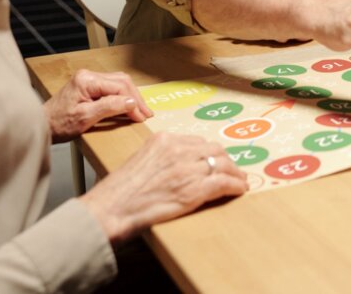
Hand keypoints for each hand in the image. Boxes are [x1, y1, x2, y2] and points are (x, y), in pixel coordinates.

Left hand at [44, 69, 153, 143]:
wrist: (43, 126)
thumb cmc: (59, 124)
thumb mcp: (86, 118)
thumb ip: (110, 107)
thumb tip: (131, 103)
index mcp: (87, 80)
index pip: (119, 87)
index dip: (133, 102)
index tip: (141, 116)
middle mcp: (88, 75)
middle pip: (122, 82)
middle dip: (135, 98)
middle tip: (146, 114)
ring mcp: (89, 79)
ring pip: (119, 83)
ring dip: (131, 96)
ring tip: (141, 110)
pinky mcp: (89, 86)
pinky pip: (112, 87)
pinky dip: (122, 96)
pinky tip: (129, 105)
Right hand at [79, 132, 247, 244]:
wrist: (111, 209)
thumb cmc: (119, 192)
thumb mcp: (140, 161)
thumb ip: (161, 158)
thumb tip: (177, 167)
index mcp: (164, 140)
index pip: (197, 141)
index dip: (209, 152)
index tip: (215, 159)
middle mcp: (178, 149)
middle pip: (213, 149)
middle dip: (225, 160)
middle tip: (232, 169)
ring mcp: (188, 168)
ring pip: (223, 164)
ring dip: (234, 172)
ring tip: (239, 180)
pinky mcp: (195, 189)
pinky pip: (224, 183)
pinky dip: (235, 186)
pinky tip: (239, 190)